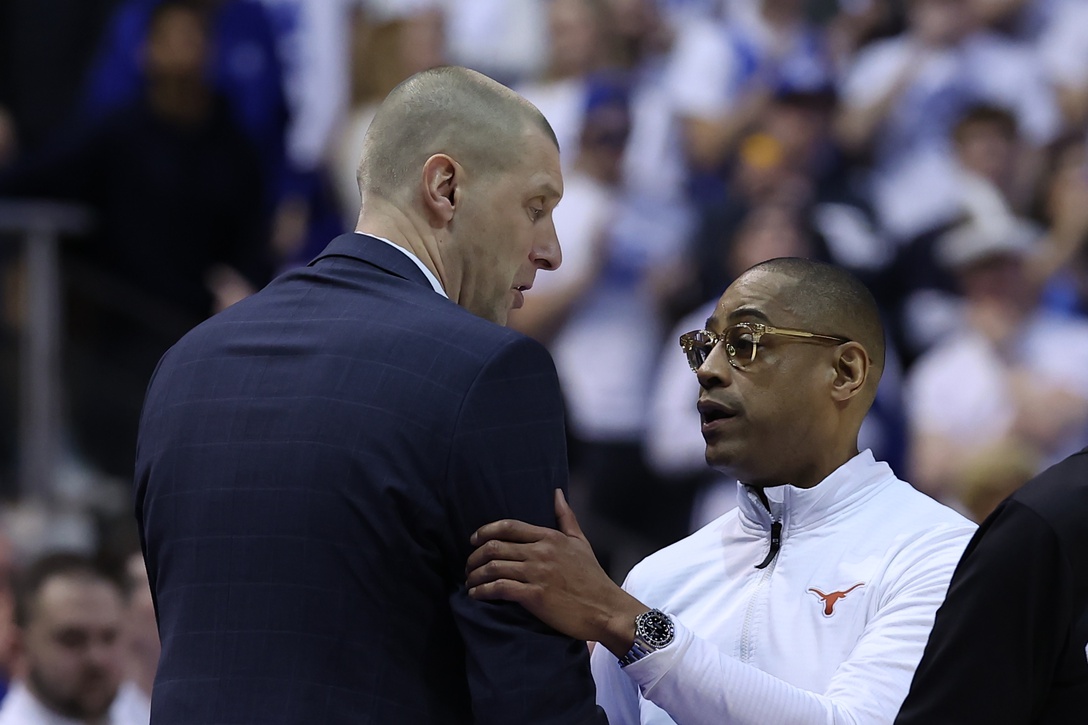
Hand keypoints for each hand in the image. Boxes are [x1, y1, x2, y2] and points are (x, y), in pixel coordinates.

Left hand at [466, 489, 648, 656]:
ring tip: (470, 582)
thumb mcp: (581, 542)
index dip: (485, 531)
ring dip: (475, 575)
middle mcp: (541, 552)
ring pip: (493, 567)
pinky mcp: (534, 596)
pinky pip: (499, 589)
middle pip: (495, 546)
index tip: (474, 540)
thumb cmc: (593, 577)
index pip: (508, 526)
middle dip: (474, 556)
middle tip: (468, 566)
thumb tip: (556, 493)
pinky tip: (476, 595)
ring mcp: (537, 573)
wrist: (606, 609)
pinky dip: (482, 591)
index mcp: (550, 537)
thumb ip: (566, 517)